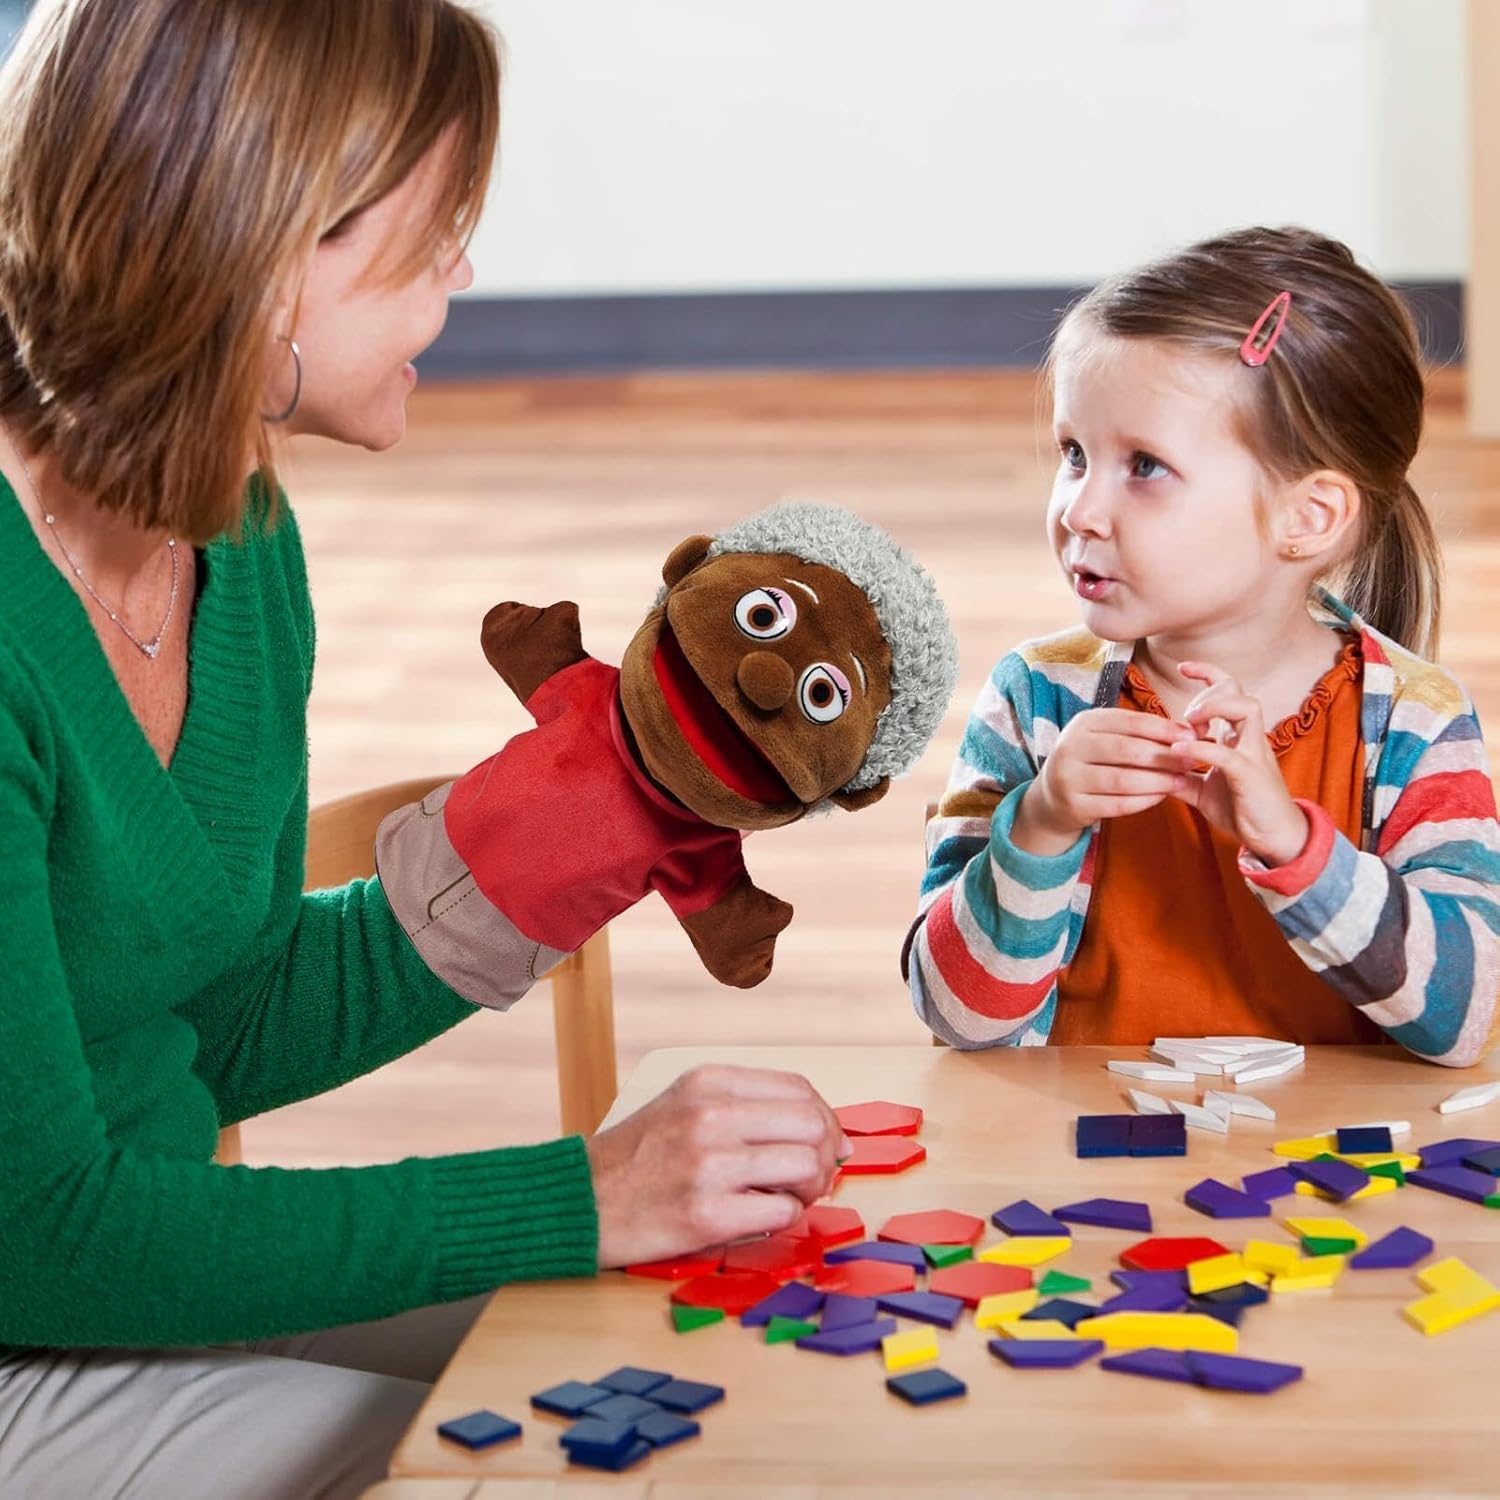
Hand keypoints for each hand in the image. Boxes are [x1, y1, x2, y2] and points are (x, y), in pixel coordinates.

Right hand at [585, 1064, 848, 1268]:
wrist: (579, 1200)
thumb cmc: (638, 1157)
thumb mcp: (685, 1105)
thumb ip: (747, 1107)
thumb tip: (826, 1131)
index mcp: (708, 1082)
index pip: (800, 1089)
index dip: (826, 1119)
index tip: (826, 1142)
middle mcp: (710, 1115)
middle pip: (812, 1125)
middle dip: (825, 1155)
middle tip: (812, 1177)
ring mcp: (709, 1164)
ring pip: (806, 1166)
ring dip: (809, 1189)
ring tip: (788, 1197)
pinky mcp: (707, 1215)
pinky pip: (782, 1211)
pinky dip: (783, 1217)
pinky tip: (759, 1215)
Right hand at [1012, 708, 1189, 854]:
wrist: (1052, 797)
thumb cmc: (1091, 761)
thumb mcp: (1106, 738)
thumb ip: (1139, 734)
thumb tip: (1187, 732)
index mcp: (1083, 723)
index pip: (1129, 721)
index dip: (1163, 728)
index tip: (1191, 736)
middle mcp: (1070, 747)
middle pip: (1128, 750)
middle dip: (1165, 755)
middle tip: (1192, 761)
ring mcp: (1068, 778)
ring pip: (1123, 779)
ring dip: (1158, 781)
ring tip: (1182, 780)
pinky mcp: (1074, 805)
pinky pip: (1117, 804)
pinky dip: (1144, 801)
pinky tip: (1162, 796)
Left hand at [1166, 662, 1308, 865]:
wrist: (1274, 839)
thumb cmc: (1245, 810)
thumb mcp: (1204, 792)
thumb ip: (1182, 778)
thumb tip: (1156, 770)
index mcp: (1238, 737)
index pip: (1230, 692)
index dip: (1209, 674)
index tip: (1184, 667)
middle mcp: (1249, 739)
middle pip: (1238, 692)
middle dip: (1209, 692)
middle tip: (1187, 714)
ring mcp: (1253, 755)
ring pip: (1247, 708)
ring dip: (1214, 708)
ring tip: (1190, 724)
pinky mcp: (1251, 775)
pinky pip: (1228, 752)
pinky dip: (1202, 747)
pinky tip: (1181, 749)